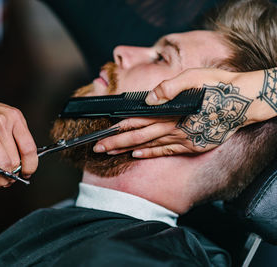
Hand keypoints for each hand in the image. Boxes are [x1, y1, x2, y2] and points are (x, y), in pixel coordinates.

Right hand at [0, 96, 37, 187]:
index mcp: (14, 117)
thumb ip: (15, 135)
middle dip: (13, 176)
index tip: (27, 173)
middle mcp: (2, 123)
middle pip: (15, 160)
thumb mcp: (5, 117)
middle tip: (8, 179)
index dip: (30, 165)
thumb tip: (23, 163)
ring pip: (2, 165)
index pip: (29, 148)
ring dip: (0, 178)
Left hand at [94, 68, 275, 157]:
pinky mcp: (191, 146)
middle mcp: (174, 128)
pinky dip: (150, 154)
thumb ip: (169, 88)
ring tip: (111, 154)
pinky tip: (137, 155)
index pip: (138, 121)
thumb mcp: (195, 77)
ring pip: (148, 146)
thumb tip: (148, 98)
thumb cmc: (219, 87)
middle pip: (138, 137)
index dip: (118, 128)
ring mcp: (183, 139)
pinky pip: (166, 152)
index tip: (102, 134)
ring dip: (127, 149)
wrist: (245, 102)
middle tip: (97, 149)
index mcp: (171, 111)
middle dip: (115, 143)